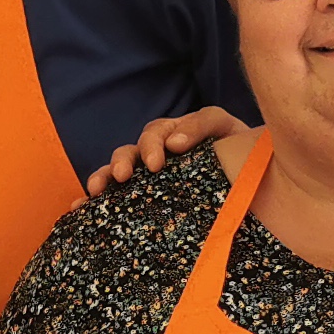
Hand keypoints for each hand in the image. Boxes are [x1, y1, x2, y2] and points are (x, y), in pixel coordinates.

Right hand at [83, 108, 246, 196]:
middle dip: (123, 162)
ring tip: (96, 190)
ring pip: (116, 172)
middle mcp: (154, 155)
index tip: (158, 161)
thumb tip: (175, 143)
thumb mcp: (224, 127)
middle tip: (125, 176)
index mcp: (171, 135)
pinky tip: (78, 208)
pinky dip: (92, 201)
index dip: (152, 145)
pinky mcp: (143, 201)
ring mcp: (146, 179)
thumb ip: (202, 125)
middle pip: (129, 152)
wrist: (256, 176)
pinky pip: (114, 198)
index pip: (155, 133)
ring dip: (103, 177)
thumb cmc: (236, 149)